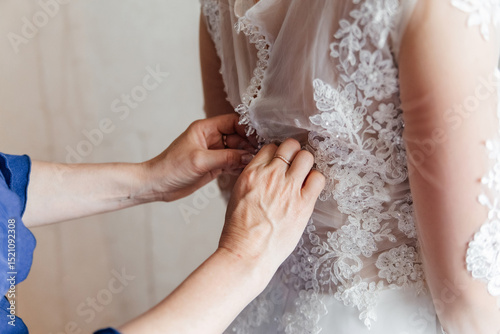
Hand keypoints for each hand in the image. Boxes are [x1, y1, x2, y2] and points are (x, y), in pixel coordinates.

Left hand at [141, 114, 256, 201]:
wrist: (157, 185)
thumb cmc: (171, 168)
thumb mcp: (200, 161)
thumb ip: (226, 157)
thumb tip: (248, 156)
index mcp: (205, 129)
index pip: (233, 122)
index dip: (246, 129)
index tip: (257, 139)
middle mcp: (211, 138)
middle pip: (238, 137)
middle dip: (248, 145)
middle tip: (259, 155)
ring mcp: (213, 153)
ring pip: (236, 151)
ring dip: (245, 157)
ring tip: (255, 164)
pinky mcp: (213, 166)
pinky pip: (232, 163)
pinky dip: (239, 167)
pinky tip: (246, 172)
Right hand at [219, 138, 324, 278]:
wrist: (247, 253)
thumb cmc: (239, 232)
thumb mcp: (237, 196)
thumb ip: (253, 181)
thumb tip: (264, 176)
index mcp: (252, 174)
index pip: (270, 148)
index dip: (277, 153)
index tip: (281, 161)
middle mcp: (271, 176)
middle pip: (290, 146)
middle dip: (294, 153)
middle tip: (295, 164)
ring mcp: (289, 189)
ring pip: (307, 157)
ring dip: (306, 164)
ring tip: (304, 176)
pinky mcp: (304, 204)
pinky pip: (318, 179)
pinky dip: (316, 180)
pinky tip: (311, 189)